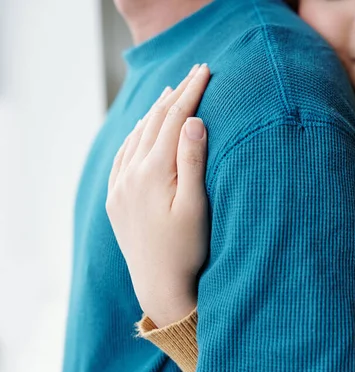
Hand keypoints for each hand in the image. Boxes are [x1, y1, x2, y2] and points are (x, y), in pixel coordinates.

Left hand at [106, 64, 210, 327]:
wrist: (159, 286)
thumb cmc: (186, 249)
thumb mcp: (196, 206)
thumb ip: (193, 161)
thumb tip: (193, 121)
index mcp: (153, 172)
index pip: (175, 120)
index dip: (192, 92)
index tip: (206, 70)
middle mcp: (131, 173)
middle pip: (155, 122)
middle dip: (176, 94)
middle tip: (194, 72)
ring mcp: (120, 186)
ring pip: (137, 135)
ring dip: (155, 111)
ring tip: (170, 93)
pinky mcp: (116, 198)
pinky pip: (123, 154)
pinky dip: (136, 134)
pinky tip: (142, 129)